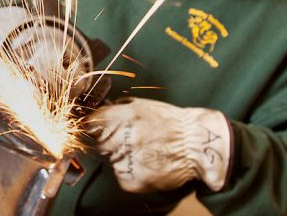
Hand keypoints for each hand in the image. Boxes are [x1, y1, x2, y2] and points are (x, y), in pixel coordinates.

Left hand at [86, 98, 230, 192]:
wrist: (196, 145)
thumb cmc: (170, 122)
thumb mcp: (141, 106)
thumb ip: (115, 109)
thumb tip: (96, 111)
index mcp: (121, 117)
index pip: (89, 123)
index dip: (95, 126)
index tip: (100, 128)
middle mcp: (120, 139)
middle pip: (99, 143)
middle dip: (110, 141)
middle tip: (132, 140)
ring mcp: (125, 161)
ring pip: (110, 160)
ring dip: (122, 157)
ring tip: (145, 152)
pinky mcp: (132, 181)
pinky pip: (121, 176)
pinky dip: (131, 172)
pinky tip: (148, 164)